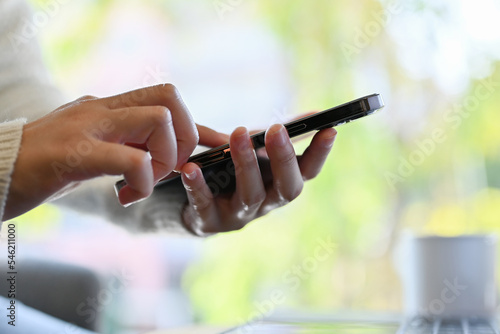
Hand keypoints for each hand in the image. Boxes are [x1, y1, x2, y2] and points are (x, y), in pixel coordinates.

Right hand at [4, 84, 197, 220]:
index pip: (165, 98)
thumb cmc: (42, 166)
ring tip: (140, 184)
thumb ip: (122, 145)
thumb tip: (154, 154)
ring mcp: (87, 125)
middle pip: (170, 98)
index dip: (197, 125)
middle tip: (166, 170)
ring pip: (158, 121)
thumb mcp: (90, 149)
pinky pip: (133, 159)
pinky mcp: (74, 152)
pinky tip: (124, 196)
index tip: (213, 145)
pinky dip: (142, 182)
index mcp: (107, 107)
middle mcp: (101, 108)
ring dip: (162, 161)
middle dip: (183, 140)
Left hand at [180, 123, 336, 235]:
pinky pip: (205, 205)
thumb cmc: (237, 173)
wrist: (201, 208)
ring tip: (238, 134)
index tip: (329, 129)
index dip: (320, 154)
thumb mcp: (260, 153)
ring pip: (250, 195)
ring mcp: (240, 215)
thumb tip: (317, 114)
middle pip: (286, 189)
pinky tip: (192, 167)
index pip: (308, 172)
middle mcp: (267, 204)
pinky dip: (199, 186)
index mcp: (281, 185)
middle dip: (283, 159)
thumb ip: (284, 137)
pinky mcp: (210, 220)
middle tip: (276, 129)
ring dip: (246, 164)